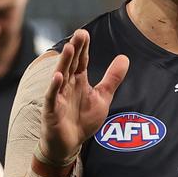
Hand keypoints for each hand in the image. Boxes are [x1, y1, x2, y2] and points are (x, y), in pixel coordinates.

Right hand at [39, 29, 129, 161]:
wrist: (69, 144)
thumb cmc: (83, 120)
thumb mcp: (102, 98)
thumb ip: (112, 78)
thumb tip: (125, 57)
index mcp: (78, 80)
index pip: (81, 60)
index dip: (84, 47)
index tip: (84, 32)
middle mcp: (67, 85)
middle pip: (71, 64)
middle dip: (75, 49)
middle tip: (79, 33)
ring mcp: (58, 96)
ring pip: (61, 76)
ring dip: (64, 62)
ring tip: (70, 48)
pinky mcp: (52, 110)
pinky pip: (52, 97)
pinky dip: (54, 87)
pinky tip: (57, 77)